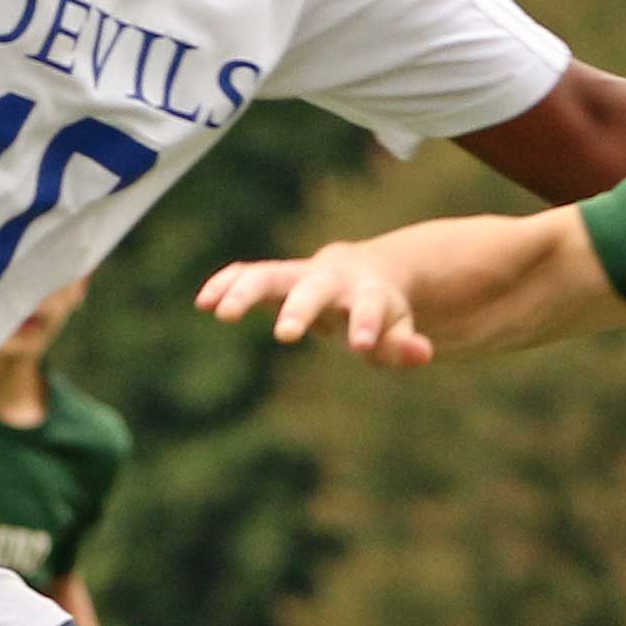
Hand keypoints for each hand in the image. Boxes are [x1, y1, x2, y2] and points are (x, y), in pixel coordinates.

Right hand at [198, 243, 435, 368]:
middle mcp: (331, 279)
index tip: (361, 346)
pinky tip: (203, 300)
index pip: (368, 307)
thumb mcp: (399, 330)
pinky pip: (246, 273)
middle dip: (300, 309)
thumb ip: (405, 345)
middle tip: (286, 335)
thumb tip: (423, 354)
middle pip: (314, 288)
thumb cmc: (381, 311)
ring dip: (245, 292)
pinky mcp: (274, 278)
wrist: (363, 271)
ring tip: (220, 313)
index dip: (367, 325)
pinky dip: (226, 283)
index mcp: (367, 292)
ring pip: (270, 275)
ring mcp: (300, 275)